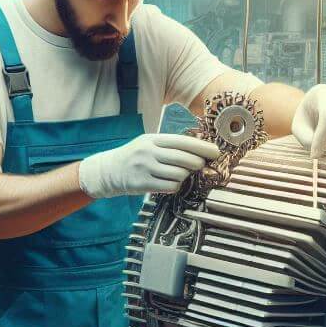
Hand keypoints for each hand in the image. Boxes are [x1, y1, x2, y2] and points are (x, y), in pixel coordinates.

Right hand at [78, 134, 220, 198]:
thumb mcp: (149, 143)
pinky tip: (171, 182)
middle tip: (200, 165)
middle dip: (198, 163)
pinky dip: (175, 186)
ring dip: (185, 176)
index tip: (216, 152)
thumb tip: (199, 149)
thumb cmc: (135, 156)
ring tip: (180, 174)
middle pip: (185, 159)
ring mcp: (146, 169)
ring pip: (179, 174)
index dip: (203, 147)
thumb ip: (170, 145)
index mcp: (153, 139)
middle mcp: (149, 152)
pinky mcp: (143, 184)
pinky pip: (170, 187)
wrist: (109, 170)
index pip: (183, 142)